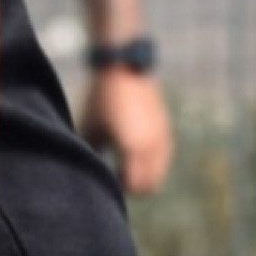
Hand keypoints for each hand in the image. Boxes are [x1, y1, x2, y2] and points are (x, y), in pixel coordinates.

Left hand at [80, 65, 174, 198]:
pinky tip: (132, 149)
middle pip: (150, 186)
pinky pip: (162, 158)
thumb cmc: (100, 100)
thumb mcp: (90, 129)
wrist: (123, 68)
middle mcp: (153, 147)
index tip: (105, 177)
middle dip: (133, 186)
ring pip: (158, 173)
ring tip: (122, 162)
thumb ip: (92, 156)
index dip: (119, 187)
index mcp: (134, 149)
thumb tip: (92, 175)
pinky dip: (151, 162)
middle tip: (113, 174)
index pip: (134, 187)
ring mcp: (162, 138)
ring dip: (143, 174)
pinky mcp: (165, 130)